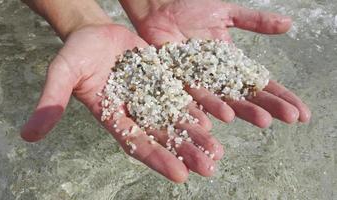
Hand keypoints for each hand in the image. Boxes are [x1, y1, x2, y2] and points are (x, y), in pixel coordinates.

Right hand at [21, 24, 223, 182]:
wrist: (95, 31)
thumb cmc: (77, 52)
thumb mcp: (62, 73)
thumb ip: (52, 101)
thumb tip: (28, 135)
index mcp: (113, 116)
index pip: (136, 143)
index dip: (157, 158)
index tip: (179, 175)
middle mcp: (135, 111)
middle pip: (163, 136)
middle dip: (185, 152)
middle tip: (209, 168)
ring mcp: (151, 96)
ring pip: (177, 119)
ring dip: (197, 135)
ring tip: (217, 150)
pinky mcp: (163, 80)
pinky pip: (182, 96)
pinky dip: (198, 107)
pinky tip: (215, 119)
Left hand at [121, 0, 310, 126]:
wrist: (161, 6)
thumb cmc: (191, 9)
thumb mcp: (227, 14)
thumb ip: (255, 22)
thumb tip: (289, 25)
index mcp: (231, 65)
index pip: (260, 84)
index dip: (281, 97)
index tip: (302, 112)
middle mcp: (216, 78)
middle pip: (247, 96)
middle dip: (269, 106)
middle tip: (291, 118)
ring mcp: (198, 81)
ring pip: (224, 100)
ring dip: (243, 110)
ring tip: (262, 119)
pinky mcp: (178, 80)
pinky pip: (193, 95)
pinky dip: (206, 106)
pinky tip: (221, 117)